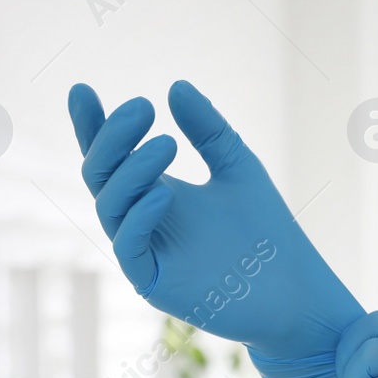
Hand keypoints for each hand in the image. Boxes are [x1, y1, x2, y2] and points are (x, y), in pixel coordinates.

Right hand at [67, 80, 364, 377]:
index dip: (93, 125)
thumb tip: (175, 86)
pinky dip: (140, 217)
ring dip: (132, 171)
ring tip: (164, 143)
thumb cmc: (267, 232)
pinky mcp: (153, 283)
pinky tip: (165, 193)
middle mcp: (141, 220)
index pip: (113, 155)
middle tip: (140, 107)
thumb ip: (208, 131)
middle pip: (102, 174)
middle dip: (113, 138)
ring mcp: (144, 252)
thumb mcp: (237, 168)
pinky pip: (130, 246)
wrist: (295, 291)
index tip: (81, 89)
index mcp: (155, 191)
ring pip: (111, 206)